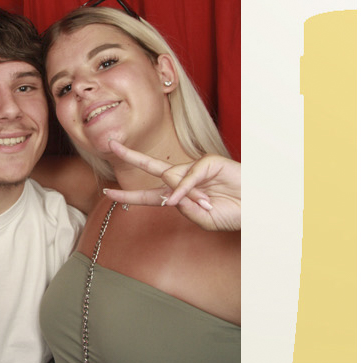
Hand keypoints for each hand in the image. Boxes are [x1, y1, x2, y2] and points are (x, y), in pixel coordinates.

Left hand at [103, 141, 240, 231]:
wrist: (255, 209)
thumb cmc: (231, 215)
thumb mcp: (201, 218)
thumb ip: (182, 207)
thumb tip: (168, 192)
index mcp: (178, 197)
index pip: (148, 194)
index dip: (128, 194)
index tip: (107, 191)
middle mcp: (183, 180)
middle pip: (152, 167)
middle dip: (131, 155)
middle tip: (111, 144)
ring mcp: (195, 169)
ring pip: (172, 177)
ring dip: (185, 195)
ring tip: (207, 203)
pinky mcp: (208, 162)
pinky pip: (189, 175)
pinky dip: (188, 188)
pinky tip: (199, 198)